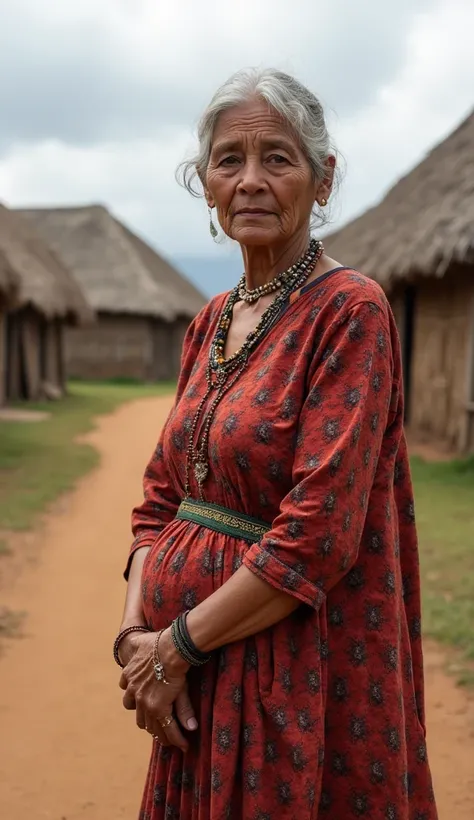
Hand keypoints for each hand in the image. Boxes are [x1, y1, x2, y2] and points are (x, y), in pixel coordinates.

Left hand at [119, 629, 195, 750]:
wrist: (170, 647)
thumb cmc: (163, 644)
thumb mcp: (158, 660)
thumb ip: (150, 659)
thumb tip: (160, 678)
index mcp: (129, 676)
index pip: (129, 697)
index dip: (137, 704)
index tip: (146, 706)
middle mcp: (134, 692)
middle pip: (139, 715)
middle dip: (148, 721)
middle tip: (159, 725)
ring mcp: (145, 702)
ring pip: (151, 726)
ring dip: (161, 734)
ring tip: (171, 739)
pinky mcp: (158, 708)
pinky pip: (167, 728)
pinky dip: (175, 738)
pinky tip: (183, 744)